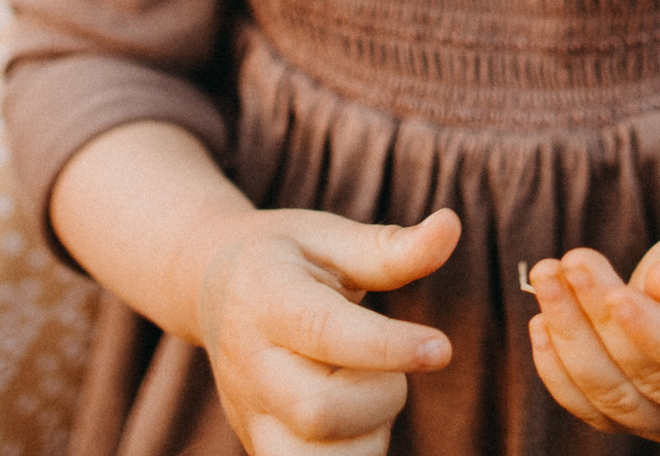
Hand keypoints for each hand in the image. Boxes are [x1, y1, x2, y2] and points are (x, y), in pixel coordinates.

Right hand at [194, 207, 461, 455]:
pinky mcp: (259, 445)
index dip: (387, 346)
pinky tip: (356, 422)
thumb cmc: (284, 256)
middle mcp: (250, 364)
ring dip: (367, 434)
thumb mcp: (330, 237)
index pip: (324, 331)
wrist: (207, 284)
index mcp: (266, 297)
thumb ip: (389, 246)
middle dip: (382, 394)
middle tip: (387, 365)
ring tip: (365, 393)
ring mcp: (250, 412)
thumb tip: (451, 226)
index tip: (442, 348)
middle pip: (320, 411)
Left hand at [526, 216, 659, 446]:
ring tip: (548, 277)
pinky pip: (595, 410)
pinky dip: (560, 370)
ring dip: (571, 338)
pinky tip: (542, 322)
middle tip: (571, 261)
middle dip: (603, 319)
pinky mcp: (646, 423)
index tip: (617, 296)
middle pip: (656, 380)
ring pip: (617, 398)